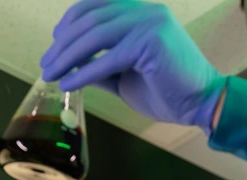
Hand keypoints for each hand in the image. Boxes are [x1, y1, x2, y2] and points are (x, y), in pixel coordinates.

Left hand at [40, 0, 226, 134]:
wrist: (200, 103)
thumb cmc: (166, 90)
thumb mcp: (124, 74)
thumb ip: (101, 65)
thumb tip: (73, 66)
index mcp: (140, 12)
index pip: (97, 3)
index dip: (71, 19)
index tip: (54, 41)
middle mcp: (145, 11)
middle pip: (91, 19)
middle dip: (62, 43)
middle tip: (46, 64)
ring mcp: (149, 23)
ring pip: (95, 35)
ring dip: (67, 55)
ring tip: (51, 73)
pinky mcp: (149, 43)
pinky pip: (107, 58)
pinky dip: (83, 72)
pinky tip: (68, 83)